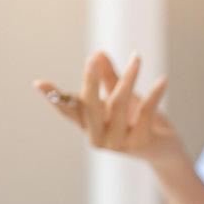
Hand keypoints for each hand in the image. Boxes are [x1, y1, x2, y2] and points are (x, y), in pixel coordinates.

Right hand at [33, 51, 186, 167]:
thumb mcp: (122, 98)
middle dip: (91, 81)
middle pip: (91, 106)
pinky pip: (146, 113)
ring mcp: (119, 144)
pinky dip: (155, 94)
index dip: (54, 97)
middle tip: (92, 59)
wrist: (164, 150)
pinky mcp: (141, 144)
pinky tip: (163, 79)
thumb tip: (98, 53)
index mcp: (90, 126)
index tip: (38, 83)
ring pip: (119, 104)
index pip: (69, 110)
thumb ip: (110, 78)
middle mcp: (99, 138)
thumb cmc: (138, 121)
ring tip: (137, 58)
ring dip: (129, 78)